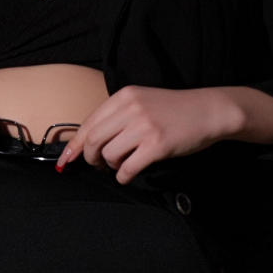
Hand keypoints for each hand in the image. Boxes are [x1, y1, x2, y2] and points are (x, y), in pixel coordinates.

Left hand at [57, 86, 245, 183]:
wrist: (207, 111)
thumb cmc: (174, 110)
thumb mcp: (141, 102)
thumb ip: (117, 116)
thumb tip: (89, 141)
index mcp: (124, 97)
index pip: (88, 123)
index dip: (74, 145)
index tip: (65, 160)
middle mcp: (131, 109)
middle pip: (93, 141)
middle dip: (91, 158)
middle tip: (99, 165)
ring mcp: (144, 127)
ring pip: (109, 155)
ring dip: (112, 166)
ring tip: (122, 165)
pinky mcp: (157, 145)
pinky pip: (128, 168)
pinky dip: (124, 176)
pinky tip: (129, 174)